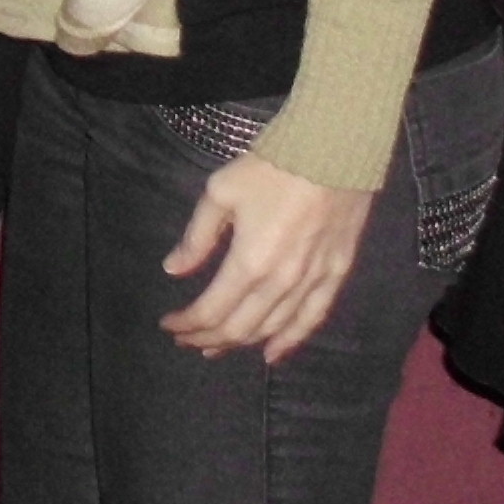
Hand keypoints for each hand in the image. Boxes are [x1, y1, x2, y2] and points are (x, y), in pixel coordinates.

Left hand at [162, 150, 371, 360]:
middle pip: (239, 328)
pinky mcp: (336, 274)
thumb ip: (197, 237)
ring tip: (216, 348)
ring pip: (272, 329)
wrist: (334, 150)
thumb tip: (173, 269)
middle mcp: (281, 283)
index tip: (168, 324)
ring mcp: (312, 282)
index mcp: (249, 263)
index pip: (210, 311)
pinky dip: (290, 341)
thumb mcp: (221, 192)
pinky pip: (312, 319)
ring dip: (241, 343)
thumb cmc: (272, 166)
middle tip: (186, 340)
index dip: (186, 324)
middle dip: (207, 338)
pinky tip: (272, 353)